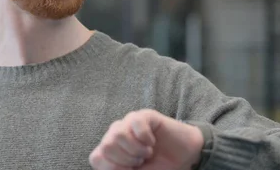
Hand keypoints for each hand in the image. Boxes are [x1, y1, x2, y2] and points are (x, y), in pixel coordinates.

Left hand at [89, 109, 203, 169]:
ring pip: (118, 134)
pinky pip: (136, 123)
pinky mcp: (144, 116)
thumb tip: (110, 167)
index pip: (96, 158)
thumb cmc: (157, 167)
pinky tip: (152, 142)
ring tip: (147, 152)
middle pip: (106, 146)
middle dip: (126, 160)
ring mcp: (129, 122)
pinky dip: (145, 138)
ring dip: (136, 149)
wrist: (183, 158)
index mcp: (110, 150)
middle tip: (141, 160)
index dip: (112, 168)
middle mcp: (116, 134)